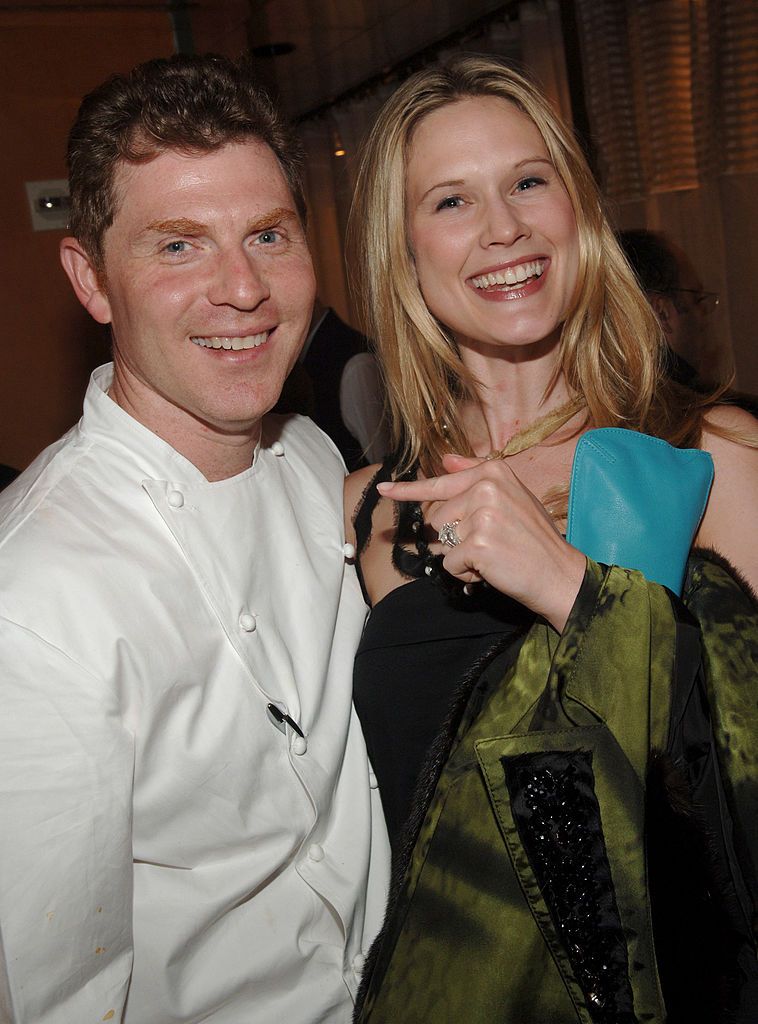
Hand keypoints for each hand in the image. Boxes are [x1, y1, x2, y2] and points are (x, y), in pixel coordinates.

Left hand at [377, 453, 585, 630]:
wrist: (559, 573)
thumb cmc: (534, 539)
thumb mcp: (512, 496)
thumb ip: (477, 475)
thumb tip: (445, 458)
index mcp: (493, 472)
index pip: (440, 483)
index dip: (408, 490)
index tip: (384, 490)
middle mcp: (486, 488)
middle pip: (439, 518)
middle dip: (456, 537)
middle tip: (491, 543)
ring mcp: (481, 515)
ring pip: (443, 542)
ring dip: (461, 556)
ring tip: (493, 556)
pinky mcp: (478, 544)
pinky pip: (450, 563)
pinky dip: (466, 574)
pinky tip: (491, 570)